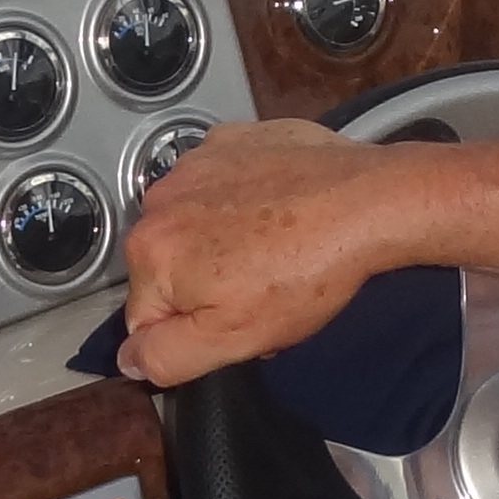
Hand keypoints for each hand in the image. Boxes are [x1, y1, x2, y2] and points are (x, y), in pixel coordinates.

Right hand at [116, 119, 415, 384]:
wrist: (369, 202)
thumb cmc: (308, 268)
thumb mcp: (232, 339)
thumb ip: (165, 356)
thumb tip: (128, 358)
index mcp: (151, 251)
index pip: (147, 316)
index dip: (194, 330)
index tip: (236, 322)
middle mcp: (162, 197)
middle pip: (171, 266)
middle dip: (208, 285)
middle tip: (263, 291)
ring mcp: (199, 162)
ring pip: (197, 224)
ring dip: (226, 241)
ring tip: (277, 251)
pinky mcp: (235, 140)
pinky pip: (224, 182)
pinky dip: (245, 199)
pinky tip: (282, 212)